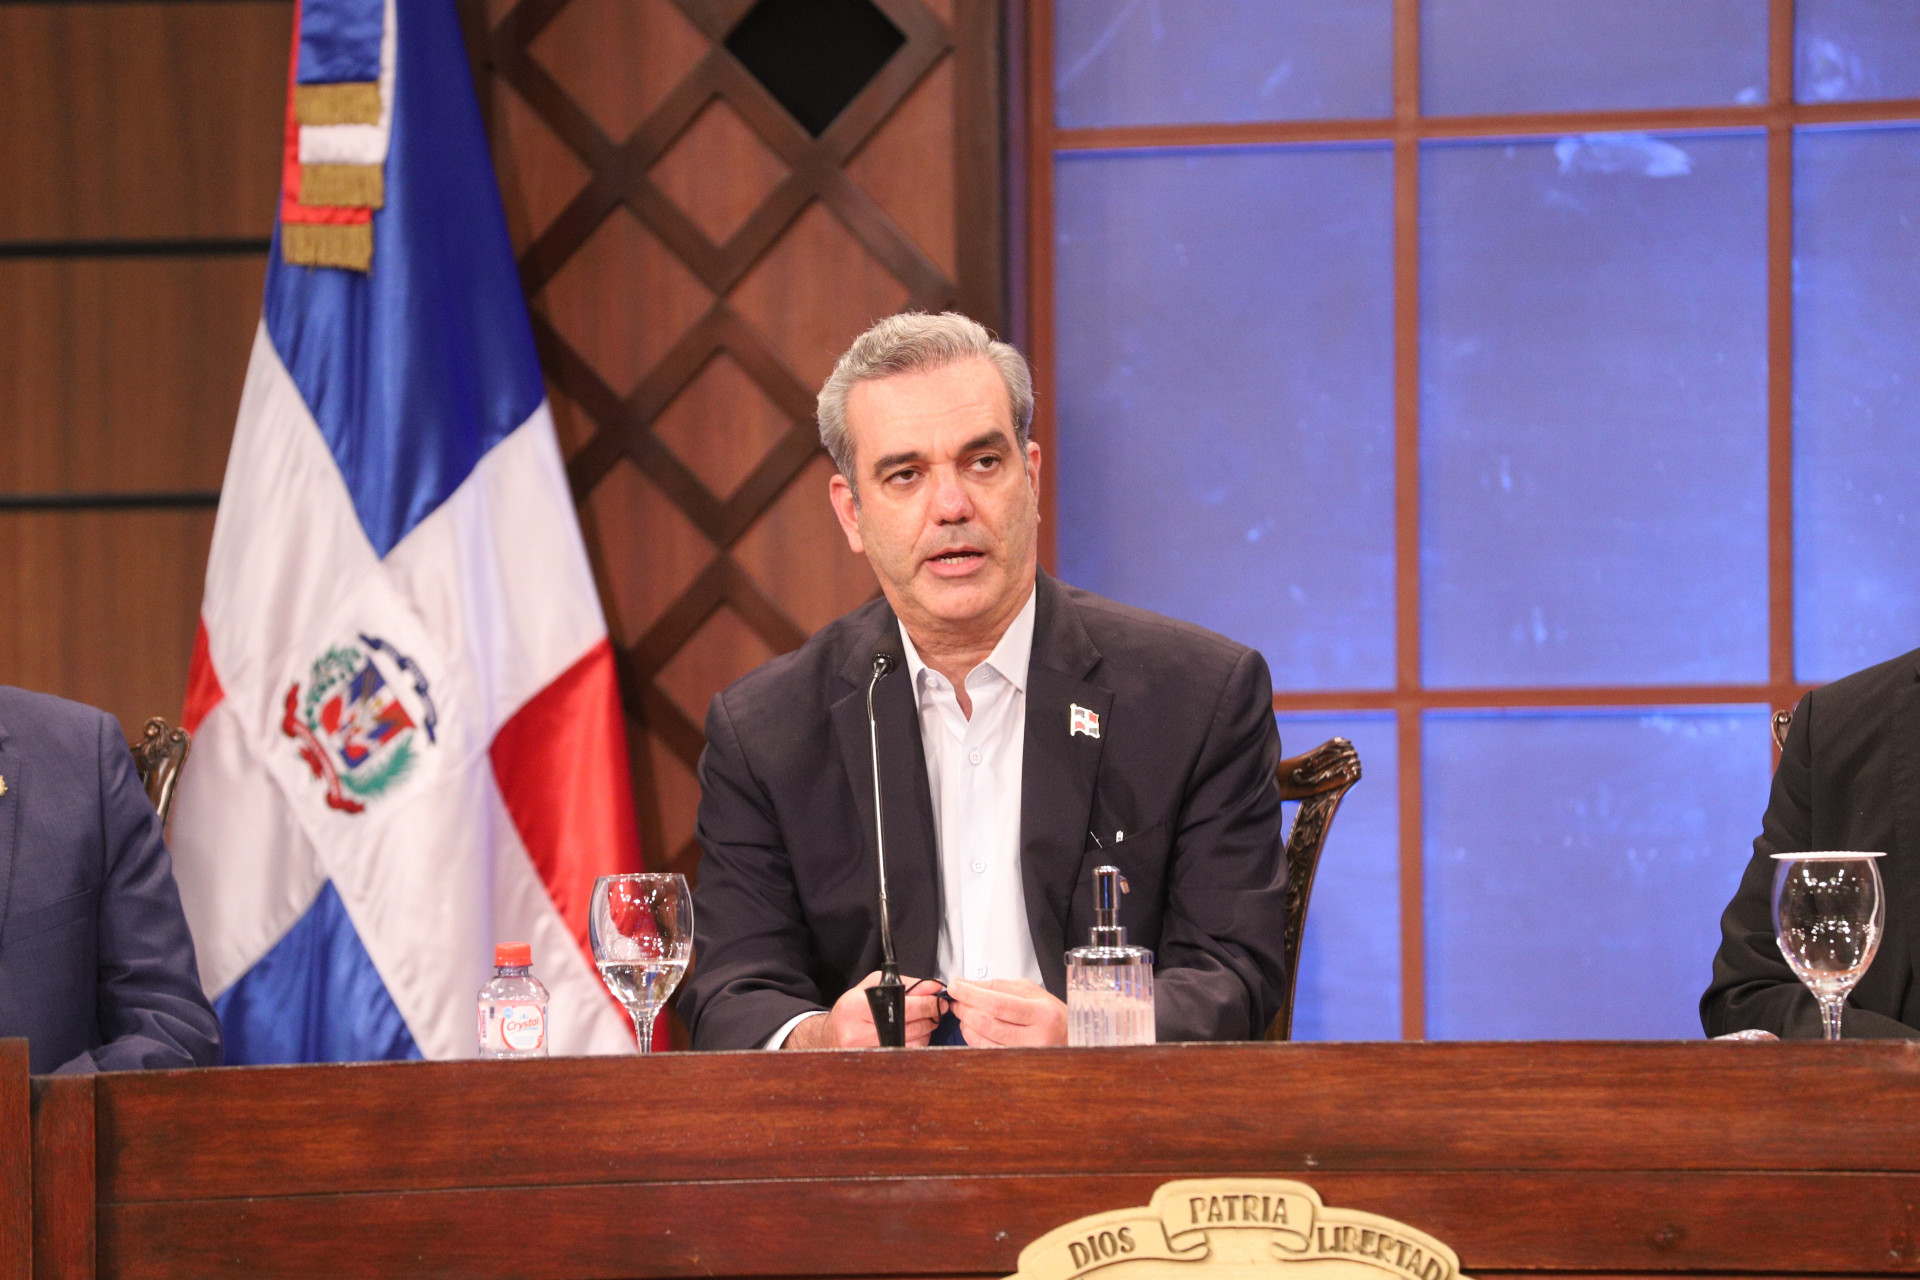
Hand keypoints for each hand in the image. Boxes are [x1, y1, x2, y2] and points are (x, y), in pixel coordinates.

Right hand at [783, 972, 944, 1048]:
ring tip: (925, 1021)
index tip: (938, 999)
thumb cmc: (853, 1009)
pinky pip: (907, 1053)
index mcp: (858, 1006)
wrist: (831, 1036)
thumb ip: (905, 984)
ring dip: (926, 1031)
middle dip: (930, 1016)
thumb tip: (932, 986)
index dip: (927, 1003)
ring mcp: (867, 1050)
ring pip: (912, 1043)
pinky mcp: (874, 1062)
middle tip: (937, 1009)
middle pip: (911, 1025)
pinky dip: (917, 1044)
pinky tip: (914, 1035)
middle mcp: (860, 1031)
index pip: (905, 1005)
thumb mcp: (873, 987)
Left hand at [945, 979, 1067, 1046]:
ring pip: (983, 1040)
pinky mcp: (1015, 1065)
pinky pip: (985, 1051)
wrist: (1069, 1038)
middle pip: (988, 1023)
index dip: (972, 995)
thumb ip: (998, 986)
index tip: (956, 987)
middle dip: (965, 1008)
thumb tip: (967, 983)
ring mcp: (1025, 1054)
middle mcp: (1035, 1037)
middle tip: (956, 997)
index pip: (999, 1003)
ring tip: (963, 1010)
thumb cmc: (1050, 1013)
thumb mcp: (1031, 991)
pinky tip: (972, 1026)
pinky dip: (972, 1037)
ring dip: (966, 1023)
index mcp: (1042, 1013)